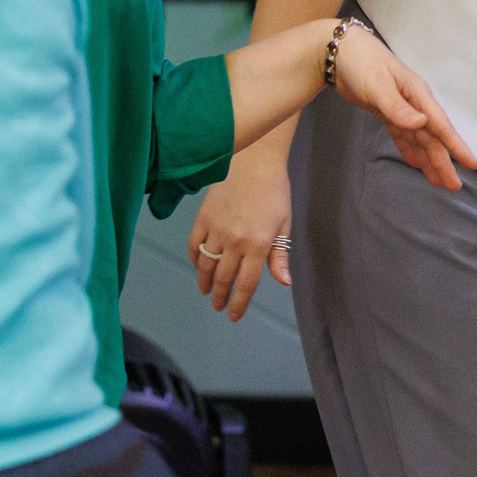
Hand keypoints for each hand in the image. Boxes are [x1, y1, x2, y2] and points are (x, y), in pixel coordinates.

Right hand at [188, 152, 291, 321]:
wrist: (254, 160)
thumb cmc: (274, 191)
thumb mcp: (284, 224)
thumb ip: (279, 256)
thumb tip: (283, 282)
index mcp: (258, 245)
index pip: (246, 284)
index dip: (239, 304)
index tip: (233, 316)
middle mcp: (235, 241)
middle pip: (223, 278)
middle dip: (219, 297)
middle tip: (217, 306)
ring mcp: (216, 230)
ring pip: (205, 265)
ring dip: (204, 282)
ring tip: (206, 291)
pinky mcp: (202, 218)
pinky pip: (193, 245)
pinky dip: (194, 259)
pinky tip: (198, 266)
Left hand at [330, 30, 476, 193]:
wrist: (341, 51)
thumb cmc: (362, 63)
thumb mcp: (378, 85)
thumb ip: (398, 107)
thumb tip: (422, 124)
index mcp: (417, 95)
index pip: (440, 125)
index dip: (455, 145)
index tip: (471, 163)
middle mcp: (414, 104)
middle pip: (432, 137)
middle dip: (443, 161)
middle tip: (453, 186)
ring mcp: (402, 109)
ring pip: (420, 139)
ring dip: (429, 160)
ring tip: (440, 182)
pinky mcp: (388, 112)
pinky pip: (403, 136)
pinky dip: (410, 150)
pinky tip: (418, 164)